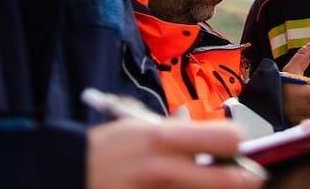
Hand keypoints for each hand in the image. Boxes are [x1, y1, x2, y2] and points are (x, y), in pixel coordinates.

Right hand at [87, 118, 264, 188]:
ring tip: (205, 182)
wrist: (66, 173)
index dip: (235, 144)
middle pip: (231, 180)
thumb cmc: (106, 149)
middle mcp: (165, 169)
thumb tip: (215, 134)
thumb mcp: (141, 127)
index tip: (231, 148)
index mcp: (164, 140)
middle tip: (243, 177)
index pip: (228, 138)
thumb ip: (179, 132)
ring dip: (214, 188)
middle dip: (243, 179)